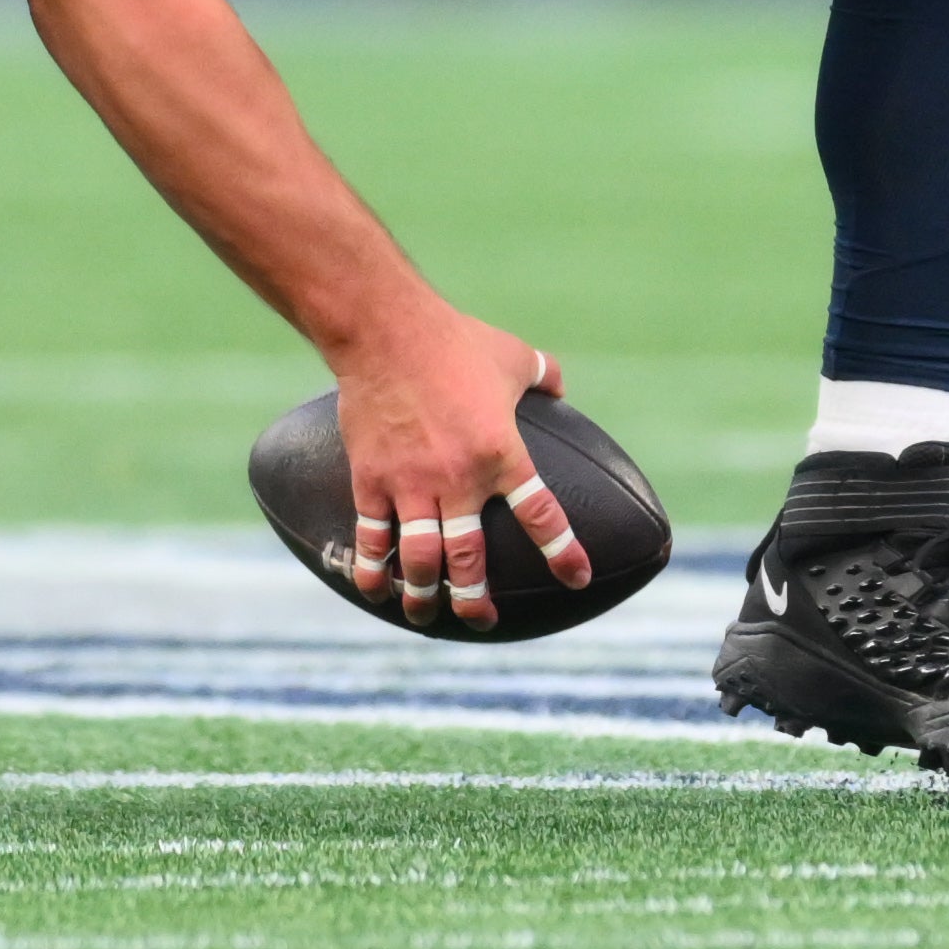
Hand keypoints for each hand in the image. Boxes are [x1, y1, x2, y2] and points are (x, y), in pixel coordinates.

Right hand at [331, 303, 584, 635]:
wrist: (384, 329)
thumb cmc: (454, 339)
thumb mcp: (512, 355)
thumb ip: (542, 375)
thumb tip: (560, 387)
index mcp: (501, 453)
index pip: (541, 516)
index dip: (562, 552)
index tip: (577, 579)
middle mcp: (459, 480)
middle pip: (470, 560)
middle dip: (475, 600)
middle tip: (482, 619)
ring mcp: (411, 484)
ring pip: (420, 559)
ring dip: (423, 596)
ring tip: (424, 615)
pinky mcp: (371, 479)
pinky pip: (371, 535)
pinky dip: (372, 567)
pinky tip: (373, 589)